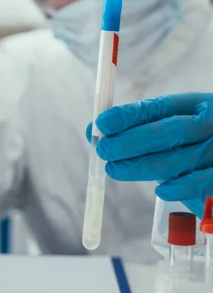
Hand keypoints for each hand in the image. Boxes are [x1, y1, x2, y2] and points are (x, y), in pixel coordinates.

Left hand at [86, 93, 212, 216]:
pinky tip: (160, 190)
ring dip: (140, 167)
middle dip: (129, 141)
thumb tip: (94, 130)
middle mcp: (212, 125)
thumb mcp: (174, 126)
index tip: (101, 124)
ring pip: (176, 160)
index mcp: (198, 105)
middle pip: (167, 132)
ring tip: (113, 169)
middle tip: (103, 150)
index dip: (128, 115)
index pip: (158, 107)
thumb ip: (138, 126)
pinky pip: (200, 184)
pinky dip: (178, 187)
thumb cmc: (196, 142)